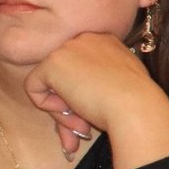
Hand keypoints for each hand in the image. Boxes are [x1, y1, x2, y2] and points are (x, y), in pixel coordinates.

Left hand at [22, 32, 168, 168]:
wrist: (135, 106)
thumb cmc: (134, 102)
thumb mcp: (116, 87)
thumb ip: (97, 87)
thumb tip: (75, 105)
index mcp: (104, 41)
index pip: (79, 68)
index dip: (83, 94)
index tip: (96, 112)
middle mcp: (84, 39)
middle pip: (63, 75)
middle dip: (70, 106)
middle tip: (85, 129)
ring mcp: (67, 48)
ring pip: (49, 82)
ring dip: (62, 110)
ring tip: (82, 126)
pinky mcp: (52, 63)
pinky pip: (34, 87)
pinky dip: (47, 106)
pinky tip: (71, 110)